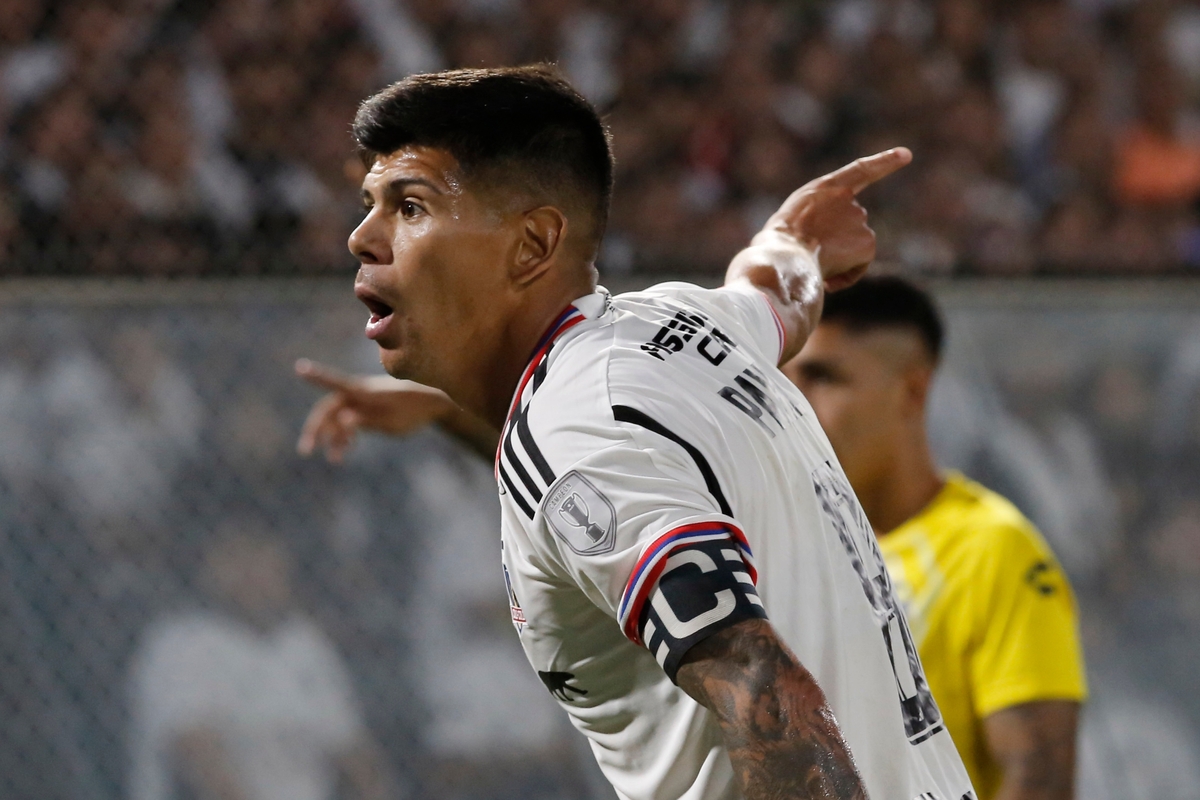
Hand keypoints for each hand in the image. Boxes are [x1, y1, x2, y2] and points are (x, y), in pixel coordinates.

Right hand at [295, 359, 455, 462]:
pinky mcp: (367, 409)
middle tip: (305, 451)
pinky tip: (344, 451)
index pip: (336, 382)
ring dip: (333, 438)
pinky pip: (349, 422)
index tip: (300, 368)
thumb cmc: (413, 411)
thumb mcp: (391, 421)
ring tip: (335, 460)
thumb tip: (343, 420)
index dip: (317, 376)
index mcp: (364, 392)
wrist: (431, 404)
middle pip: (329, 408)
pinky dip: (345, 436)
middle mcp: (360, 393)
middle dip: (316, 429)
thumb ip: (367, 420)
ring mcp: (363, 401)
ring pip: (338, 418)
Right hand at [763, 147, 911, 291]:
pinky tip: (827, 279)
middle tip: (810, 255)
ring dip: (838, 259)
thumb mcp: (790, 223)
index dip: (884, 162)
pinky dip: (845, 276)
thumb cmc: (775, 247)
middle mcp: (847, 200)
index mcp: (824, 188)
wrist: (784, 257)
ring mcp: (859, 220)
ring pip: (854, 247)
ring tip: (813, 265)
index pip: (860, 171)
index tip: (906, 154)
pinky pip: (859, 265)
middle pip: (850, 225)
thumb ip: (814, 224)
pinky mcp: (868, 242)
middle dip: (836, 242)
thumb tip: (827, 250)